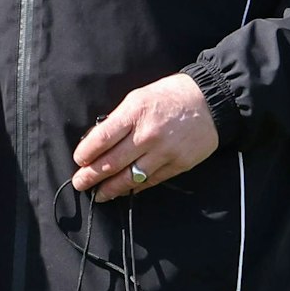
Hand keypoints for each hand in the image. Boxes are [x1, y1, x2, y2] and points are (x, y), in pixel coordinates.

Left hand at [71, 73, 220, 200]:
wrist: (211, 102)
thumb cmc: (170, 96)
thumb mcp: (139, 97)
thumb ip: (119, 119)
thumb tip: (96, 141)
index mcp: (135, 112)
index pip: (102, 138)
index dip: (86, 153)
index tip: (78, 161)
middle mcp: (148, 134)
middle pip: (112, 162)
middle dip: (91, 176)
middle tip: (80, 184)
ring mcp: (164, 152)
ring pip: (130, 177)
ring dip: (110, 189)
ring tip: (98, 194)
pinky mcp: (178, 165)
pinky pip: (150, 181)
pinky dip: (134, 188)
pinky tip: (123, 191)